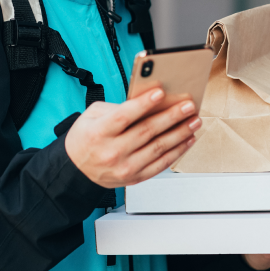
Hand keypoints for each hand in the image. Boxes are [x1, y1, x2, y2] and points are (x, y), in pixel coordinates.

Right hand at [65, 86, 200, 187]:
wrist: (75, 170)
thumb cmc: (85, 139)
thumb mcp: (92, 116)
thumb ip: (118, 107)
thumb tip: (147, 101)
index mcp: (100, 133)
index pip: (124, 116)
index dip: (144, 104)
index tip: (161, 92)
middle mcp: (113, 151)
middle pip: (147, 131)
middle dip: (172, 116)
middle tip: (188, 106)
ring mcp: (125, 167)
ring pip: (158, 148)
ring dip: (180, 133)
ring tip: (193, 121)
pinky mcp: (135, 178)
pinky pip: (160, 164)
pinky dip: (177, 151)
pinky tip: (187, 140)